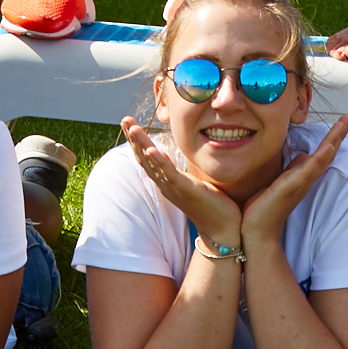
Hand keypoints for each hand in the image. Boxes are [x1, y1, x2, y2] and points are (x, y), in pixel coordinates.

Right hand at [119, 117, 245, 251]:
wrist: (223, 228)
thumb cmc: (212, 203)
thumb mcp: (194, 181)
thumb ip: (185, 168)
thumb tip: (186, 151)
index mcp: (167, 181)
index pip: (147, 157)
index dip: (137, 140)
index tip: (129, 122)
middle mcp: (166, 184)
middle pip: (144, 158)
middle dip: (134, 138)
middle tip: (124, 119)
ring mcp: (174, 188)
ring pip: (153, 164)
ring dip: (141, 145)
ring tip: (132, 128)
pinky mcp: (186, 191)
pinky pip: (170, 175)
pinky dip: (159, 161)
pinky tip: (152, 149)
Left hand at [238, 113, 347, 245]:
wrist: (257, 231)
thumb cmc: (263, 208)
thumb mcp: (277, 181)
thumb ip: (290, 169)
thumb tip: (300, 155)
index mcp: (301, 177)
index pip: (321, 154)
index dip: (332, 138)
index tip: (341, 124)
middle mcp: (305, 179)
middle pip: (328, 153)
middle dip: (339, 135)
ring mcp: (301, 182)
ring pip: (324, 157)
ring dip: (335, 139)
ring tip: (345, 124)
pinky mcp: (294, 186)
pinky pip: (312, 168)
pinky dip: (322, 156)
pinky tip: (330, 145)